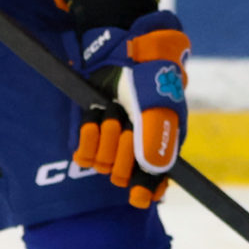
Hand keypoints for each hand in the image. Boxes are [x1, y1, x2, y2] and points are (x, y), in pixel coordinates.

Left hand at [73, 10, 189, 207]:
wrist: (121, 51)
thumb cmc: (148, 76)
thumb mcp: (156, 106)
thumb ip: (156, 139)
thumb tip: (153, 172)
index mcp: (164, 146)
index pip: (156, 182)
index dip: (146, 192)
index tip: (136, 197)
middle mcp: (140, 149)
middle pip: (124, 174)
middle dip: (121, 150)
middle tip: (125, 124)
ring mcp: (116, 142)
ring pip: (103, 164)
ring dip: (106, 134)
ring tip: (113, 110)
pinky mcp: (95, 134)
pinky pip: (85, 154)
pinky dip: (88, 135)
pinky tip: (96, 117)